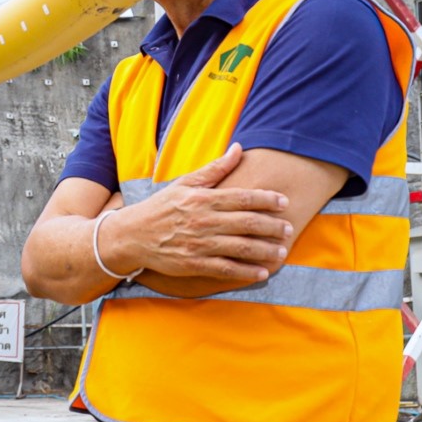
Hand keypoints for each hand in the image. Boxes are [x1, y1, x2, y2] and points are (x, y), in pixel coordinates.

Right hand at [102, 144, 292, 284]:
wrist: (132, 236)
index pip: (242, 197)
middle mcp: (203, 221)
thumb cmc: (161, 207)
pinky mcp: (194, 264)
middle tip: (290, 228)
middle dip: (272, 226)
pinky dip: (246, 272)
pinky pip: (226, 269)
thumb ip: (215, 169)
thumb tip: (239, 149)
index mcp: (203, 199)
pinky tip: (262, 272)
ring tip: (282, 250)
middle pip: (246, 223)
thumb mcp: (185, 183)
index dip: (266, 199)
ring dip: (264, 249)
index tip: (284, 202)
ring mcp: (199, 244)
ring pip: (240, 247)